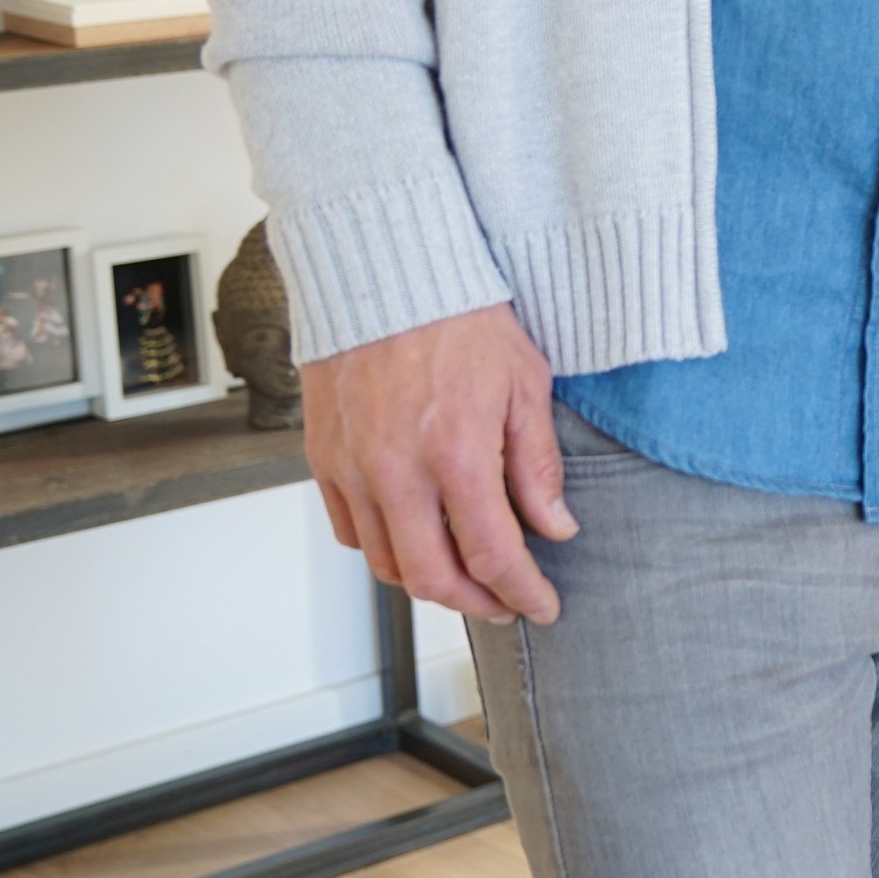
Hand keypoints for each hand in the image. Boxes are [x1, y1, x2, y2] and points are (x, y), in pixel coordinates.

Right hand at [298, 304, 575, 624]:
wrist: (386, 272)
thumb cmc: (459, 317)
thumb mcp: (524, 383)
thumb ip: (537, 465)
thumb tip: (554, 526)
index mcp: (456, 454)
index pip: (493, 555)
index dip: (523, 593)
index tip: (542, 605)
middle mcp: (397, 472)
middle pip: (432, 579)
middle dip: (476, 603)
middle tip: (506, 603)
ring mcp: (353, 469)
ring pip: (386, 563)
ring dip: (429, 582)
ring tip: (465, 575)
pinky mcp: (324, 459)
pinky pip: (350, 531)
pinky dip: (384, 549)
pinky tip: (415, 537)